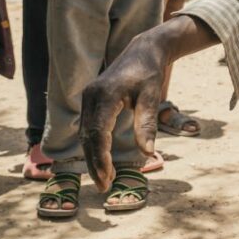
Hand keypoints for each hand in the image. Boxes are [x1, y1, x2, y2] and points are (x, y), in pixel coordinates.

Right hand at [81, 32, 166, 190]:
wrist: (142, 51)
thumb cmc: (149, 73)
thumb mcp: (152, 97)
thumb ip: (147, 124)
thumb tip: (148, 153)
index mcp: (105, 94)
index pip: (98, 132)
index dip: (101, 158)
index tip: (109, 177)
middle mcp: (91, 96)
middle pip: (88, 137)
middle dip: (95, 164)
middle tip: (104, 187)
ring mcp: (88, 98)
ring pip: (85, 135)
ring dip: (93, 158)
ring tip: (105, 180)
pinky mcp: (90, 101)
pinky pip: (88, 128)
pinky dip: (94, 147)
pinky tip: (103, 162)